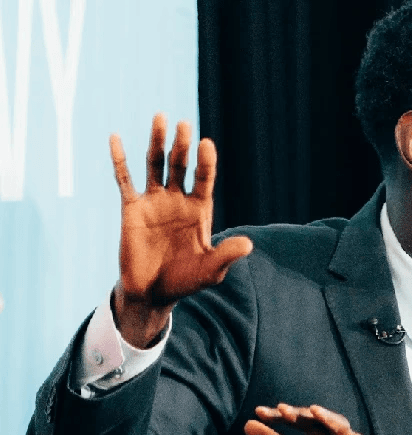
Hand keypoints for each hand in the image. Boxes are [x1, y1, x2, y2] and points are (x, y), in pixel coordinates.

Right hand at [111, 113, 252, 346]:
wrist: (152, 292)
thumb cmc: (185, 281)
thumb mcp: (211, 270)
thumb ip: (226, 255)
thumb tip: (249, 245)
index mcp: (199, 210)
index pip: (204, 179)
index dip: (205, 162)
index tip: (206, 144)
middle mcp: (178, 200)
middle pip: (180, 165)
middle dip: (182, 145)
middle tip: (184, 123)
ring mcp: (154, 202)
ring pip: (155, 165)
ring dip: (157, 142)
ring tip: (160, 117)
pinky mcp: (131, 208)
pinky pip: (124, 180)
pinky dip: (119, 159)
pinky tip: (115, 137)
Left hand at [244, 404, 411, 434]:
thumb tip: (247, 425)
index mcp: (318, 432)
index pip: (297, 420)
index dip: (279, 417)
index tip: (258, 412)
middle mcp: (334, 433)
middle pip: (317, 419)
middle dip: (301, 414)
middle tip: (281, 409)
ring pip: (342, 428)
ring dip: (329, 419)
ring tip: (315, 411)